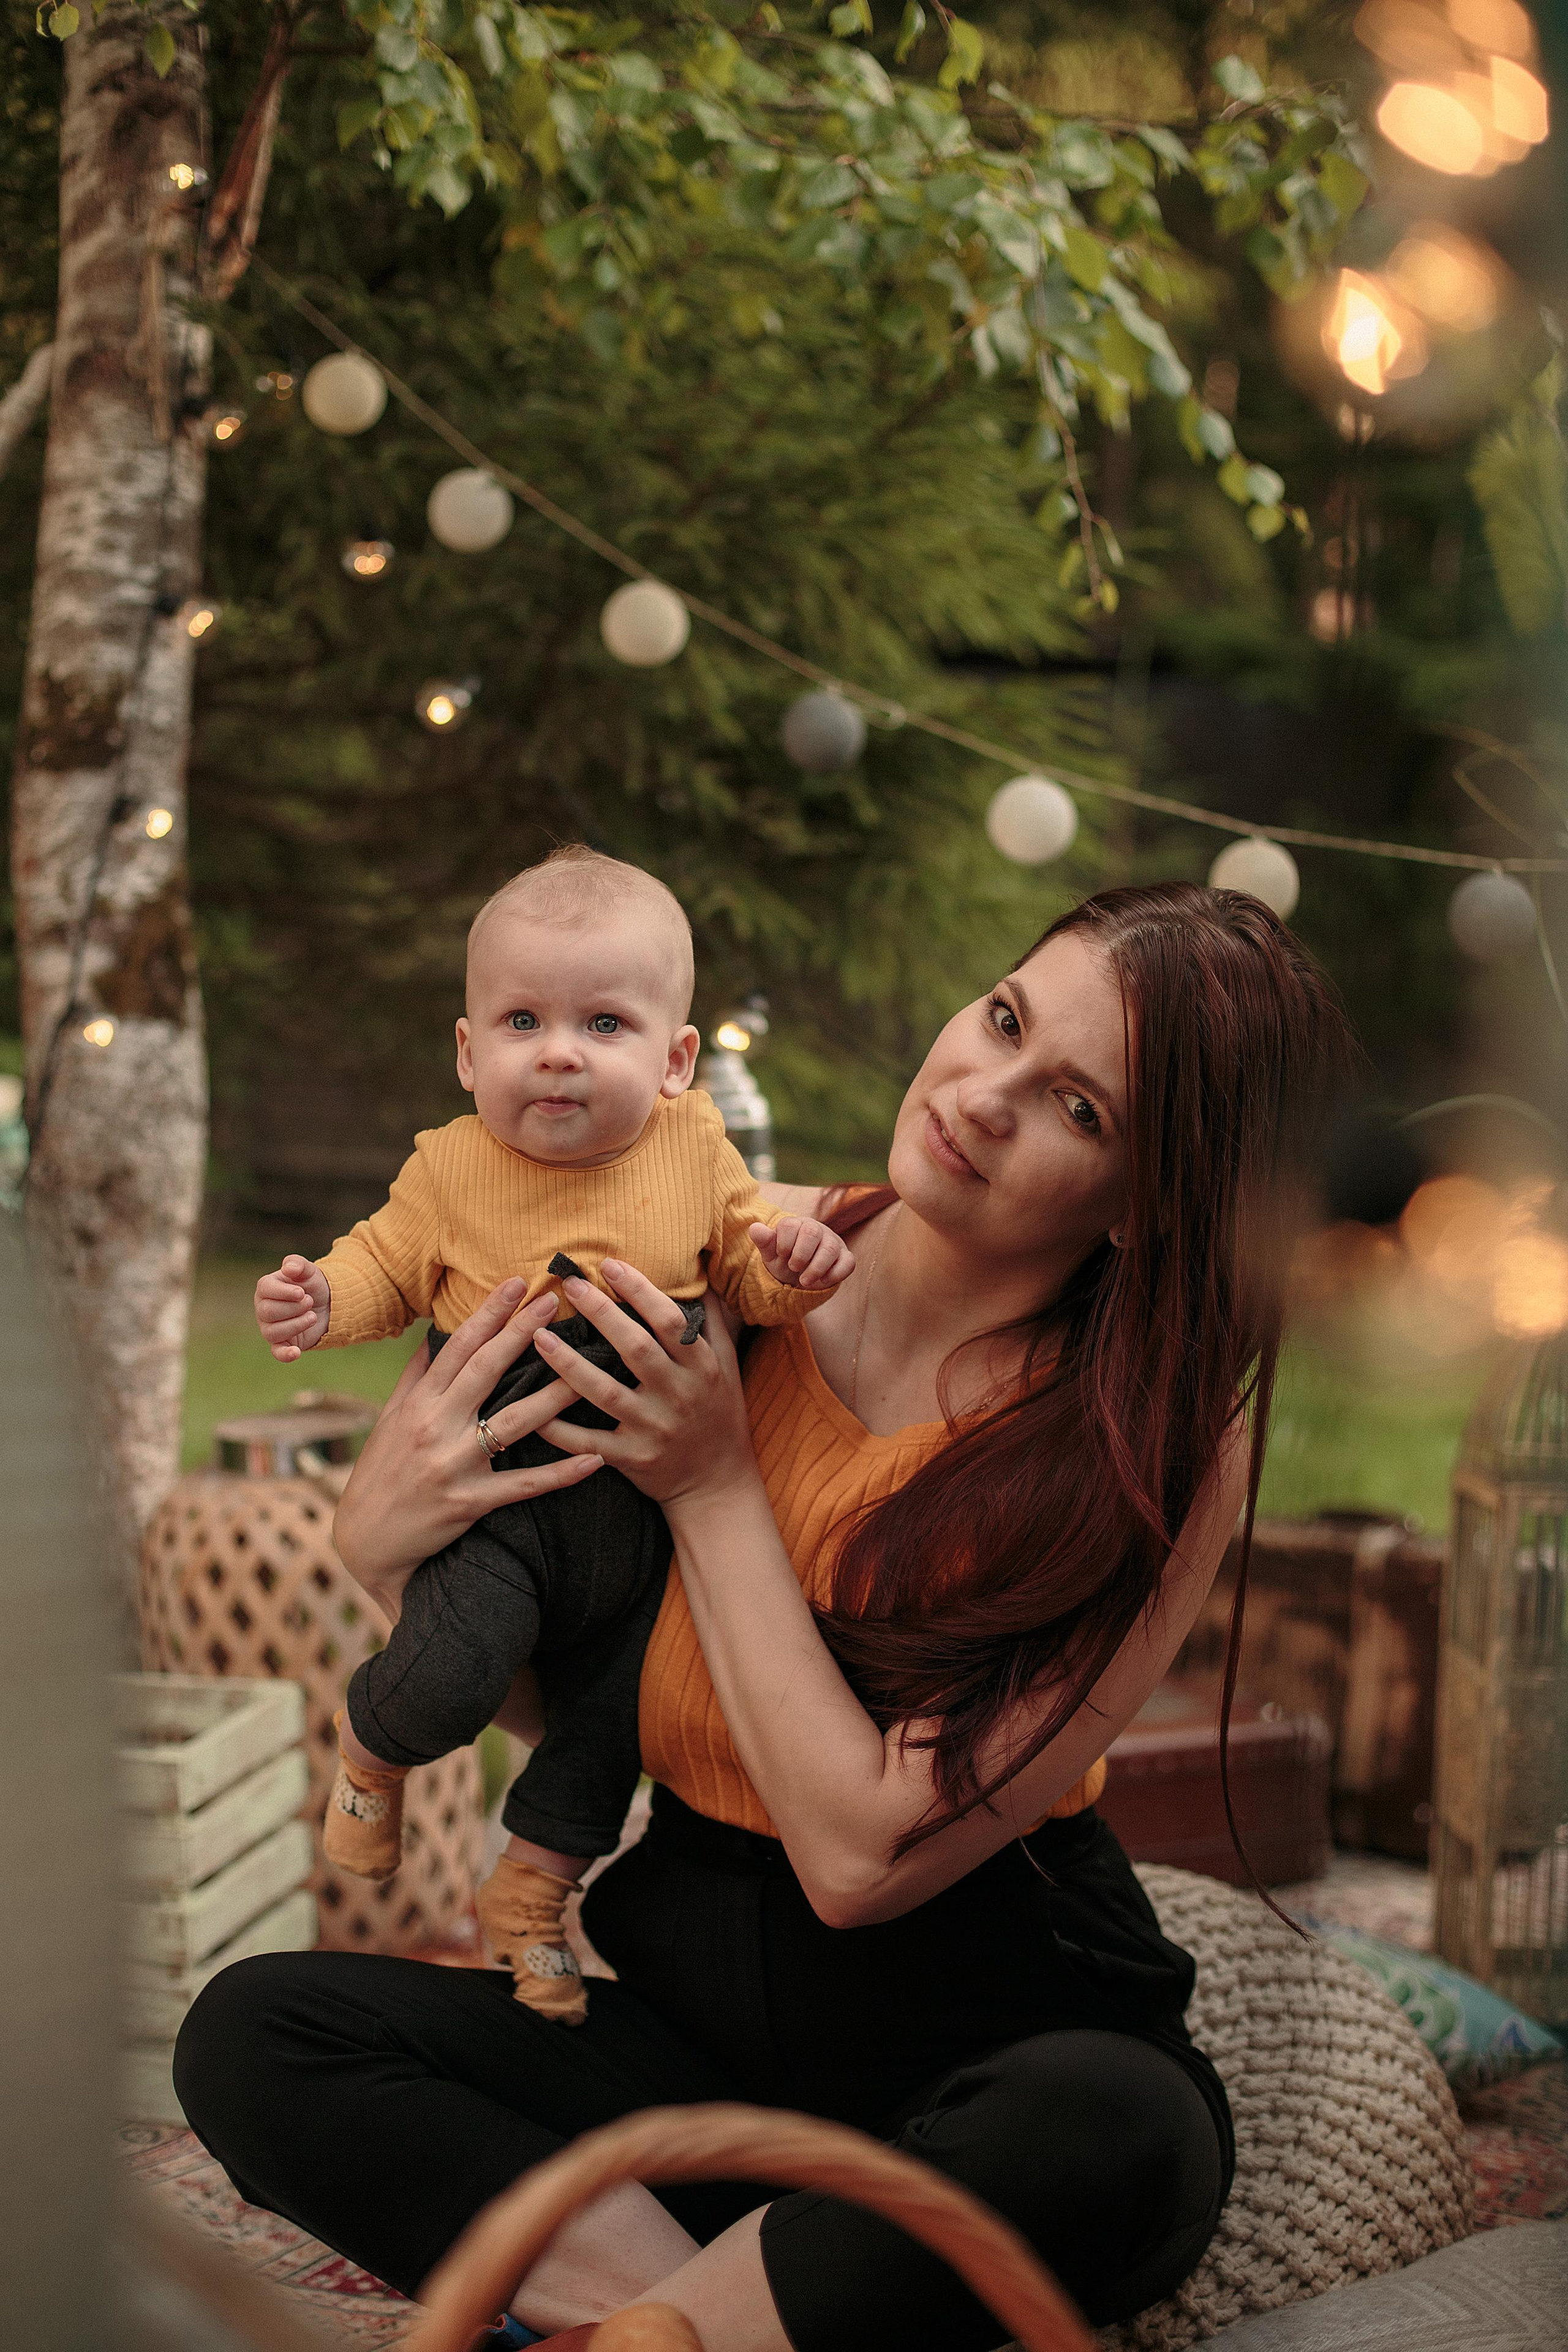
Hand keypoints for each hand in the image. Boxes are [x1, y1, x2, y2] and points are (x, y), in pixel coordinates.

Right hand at [255, 1255, 329, 1361]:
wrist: (328, 1303)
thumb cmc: (312, 1284)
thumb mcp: (308, 1270)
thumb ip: (297, 1264)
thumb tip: (288, 1268)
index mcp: (266, 1288)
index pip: (266, 1290)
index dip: (285, 1292)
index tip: (302, 1292)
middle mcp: (263, 1308)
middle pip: (269, 1312)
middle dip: (294, 1307)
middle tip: (310, 1302)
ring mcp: (270, 1327)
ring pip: (273, 1332)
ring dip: (297, 1324)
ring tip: (312, 1316)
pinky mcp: (282, 1343)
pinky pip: (277, 1352)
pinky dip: (285, 1354)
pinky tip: (296, 1352)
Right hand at [330, 1282, 601, 1610]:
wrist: (366, 1541)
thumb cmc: (381, 1473)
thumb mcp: (391, 1419)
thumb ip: (416, 1377)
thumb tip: (434, 1334)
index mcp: (419, 1404)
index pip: (457, 1348)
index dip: (488, 1313)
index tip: (516, 1283)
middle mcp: (435, 1428)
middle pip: (485, 1371)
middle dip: (520, 1332)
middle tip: (552, 1301)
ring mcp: (454, 1466)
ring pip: (513, 1423)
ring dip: (554, 1394)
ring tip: (588, 1369)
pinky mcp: (471, 1503)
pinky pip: (524, 1484)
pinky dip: (561, 1473)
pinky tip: (595, 1458)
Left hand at [531, 1259, 758, 1508]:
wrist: (718, 1484)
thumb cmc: (720, 1415)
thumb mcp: (728, 1367)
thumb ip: (713, 1323)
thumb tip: (701, 1277)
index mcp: (701, 1367)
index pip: (669, 1321)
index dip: (639, 1290)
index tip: (610, 1264)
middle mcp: (678, 1395)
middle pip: (635, 1348)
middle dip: (600, 1313)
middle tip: (570, 1284)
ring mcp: (653, 1429)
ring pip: (605, 1392)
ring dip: (568, 1364)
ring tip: (538, 1336)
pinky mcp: (632, 1458)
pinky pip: (588, 1442)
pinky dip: (560, 1429)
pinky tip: (533, 1408)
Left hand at [748, 1216, 855, 1292]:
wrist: (800, 1275)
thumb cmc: (785, 1260)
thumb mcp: (771, 1254)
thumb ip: (764, 1241)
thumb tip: (754, 1227)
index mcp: (796, 1224)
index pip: (790, 1225)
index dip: (784, 1242)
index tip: (781, 1255)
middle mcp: (816, 1230)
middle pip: (812, 1233)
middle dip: (801, 1254)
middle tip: (793, 1268)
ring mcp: (833, 1242)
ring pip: (830, 1248)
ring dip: (816, 1267)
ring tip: (804, 1281)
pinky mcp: (845, 1257)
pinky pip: (848, 1262)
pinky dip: (835, 1274)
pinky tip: (821, 1283)